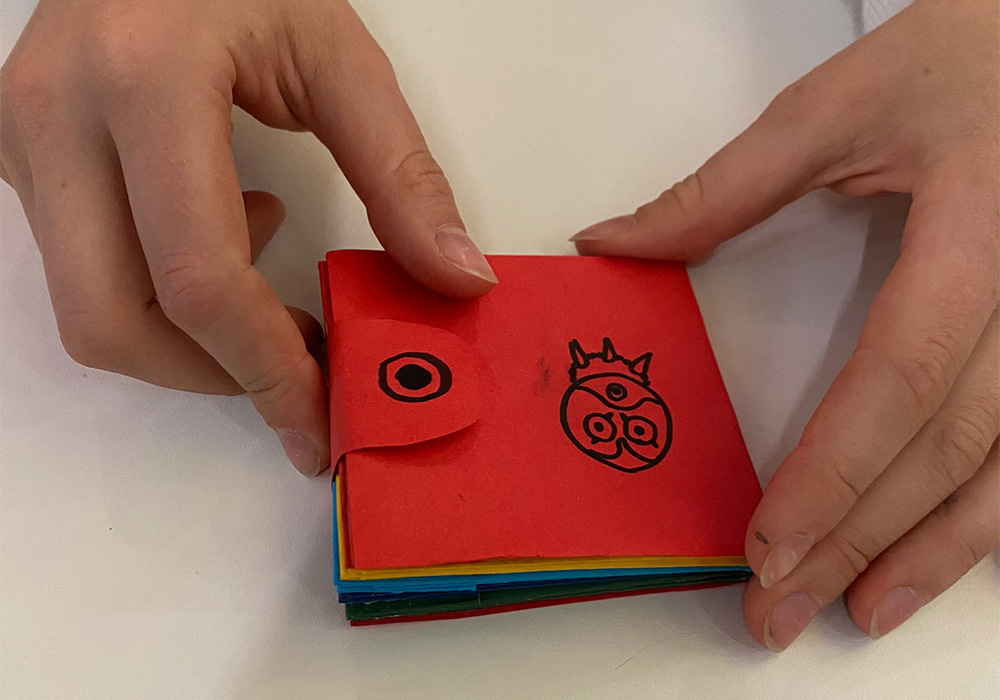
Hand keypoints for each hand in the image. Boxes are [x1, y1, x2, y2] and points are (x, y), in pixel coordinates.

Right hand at [0, 0, 496, 475]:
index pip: (198, 275)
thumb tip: (455, 280)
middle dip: (214, 376)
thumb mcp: (339, 59)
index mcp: (144, 83)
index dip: (264, 368)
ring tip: (264, 267)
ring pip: (88, 309)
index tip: (317, 420)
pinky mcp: (18, 156)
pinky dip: (161, 290)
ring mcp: (22, 141)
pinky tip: (221, 226)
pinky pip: (82, 270)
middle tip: (299, 371)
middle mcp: (57, 118)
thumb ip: (401, 175)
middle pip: (113, 320)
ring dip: (189, 335)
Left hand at [573, 0, 997, 648]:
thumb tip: (613, 244)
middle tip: (783, 606)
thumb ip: (722, 188)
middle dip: (860, 537)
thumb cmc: (957, 59)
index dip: (836, 466)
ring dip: (929, 552)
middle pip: (946, 442)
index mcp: (975, 231)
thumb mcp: (835, 107)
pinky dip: (979, 514)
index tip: (768, 539)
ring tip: (857, 613)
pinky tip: (932, 558)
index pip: (902, 371)